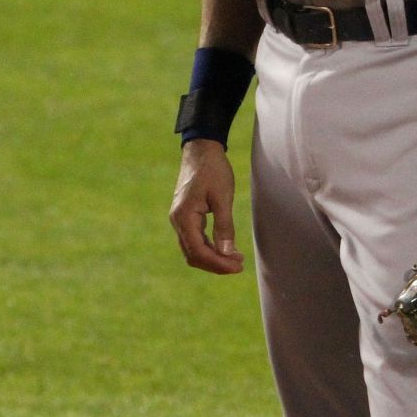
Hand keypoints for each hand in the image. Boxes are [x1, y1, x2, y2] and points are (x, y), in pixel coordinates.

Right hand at [170, 139, 242, 273]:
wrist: (201, 149)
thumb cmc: (212, 170)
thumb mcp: (222, 197)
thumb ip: (224, 226)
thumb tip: (227, 253)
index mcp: (183, 217)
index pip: (198, 251)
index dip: (218, 263)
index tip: (238, 266)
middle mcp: (177, 221)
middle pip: (193, 255)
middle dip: (216, 264)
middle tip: (239, 265)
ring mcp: (179, 219)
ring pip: (193, 249)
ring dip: (213, 257)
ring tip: (236, 258)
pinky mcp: (186, 216)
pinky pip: (195, 239)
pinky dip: (209, 247)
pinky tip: (226, 248)